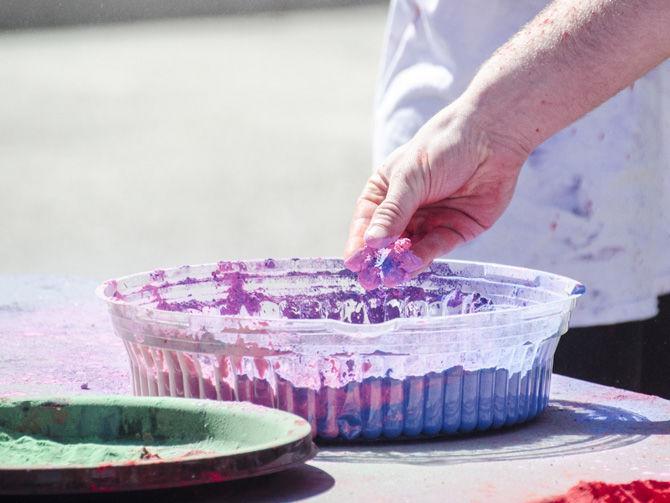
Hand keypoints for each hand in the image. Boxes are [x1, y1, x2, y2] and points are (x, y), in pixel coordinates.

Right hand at [344, 98, 529, 271]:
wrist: (491, 138)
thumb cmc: (442, 148)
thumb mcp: (410, 178)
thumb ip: (393, 212)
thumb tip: (371, 243)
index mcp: (386, 191)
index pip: (366, 221)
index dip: (358, 242)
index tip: (352, 263)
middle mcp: (405, 209)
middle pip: (387, 240)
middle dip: (378, 259)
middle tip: (370, 280)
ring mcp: (429, 221)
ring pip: (410, 248)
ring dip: (400, 263)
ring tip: (391, 277)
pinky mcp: (454, 230)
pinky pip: (434, 248)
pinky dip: (424, 257)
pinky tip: (413, 264)